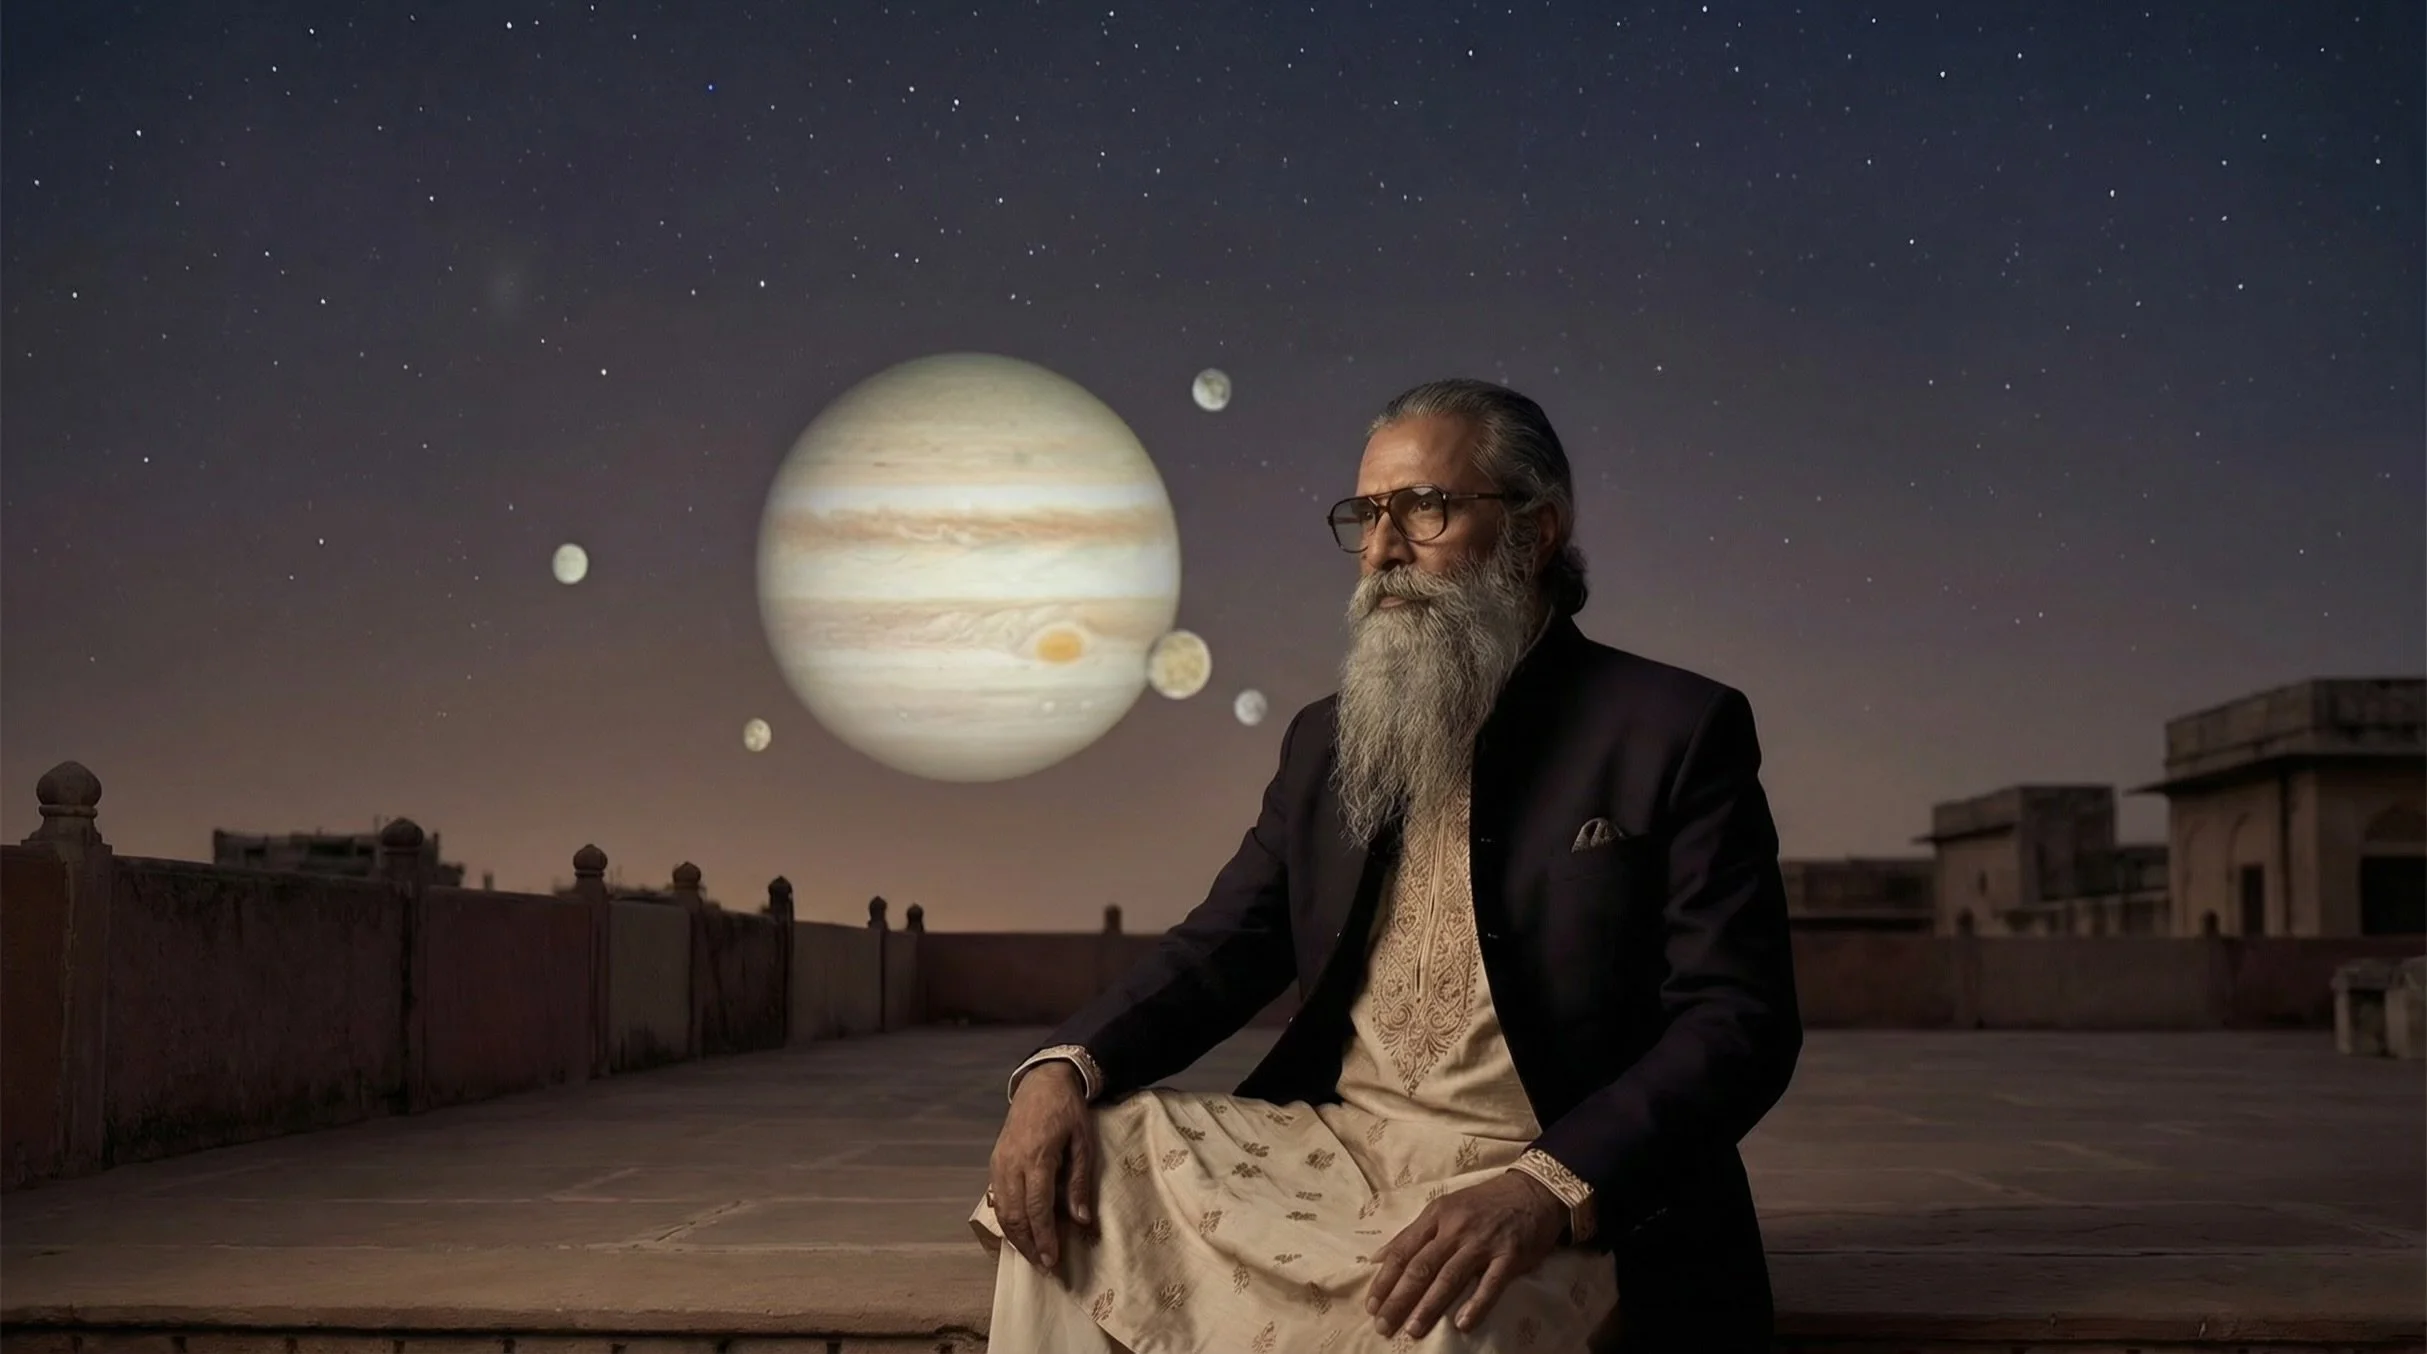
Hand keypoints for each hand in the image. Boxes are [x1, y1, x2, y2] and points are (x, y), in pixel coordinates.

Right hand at [986, 1062, 1095, 1269]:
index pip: (1037, 1208)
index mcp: (1037, 1157)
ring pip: (1002, 1211)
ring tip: (1033, 1255)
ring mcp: (999, 1162)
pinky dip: (1007, 1220)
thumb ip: (1080, 1181)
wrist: (1042, 1082)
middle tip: (1044, 1266)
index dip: (1044, 1237)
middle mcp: (1012, 1163)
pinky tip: (1019, 1232)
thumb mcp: (1083, 1142)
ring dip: (1016, 1237)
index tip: (1053, 1260)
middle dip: (1029, 1245)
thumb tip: (1081, 1220)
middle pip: (1015, 1215)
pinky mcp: (994, 1161)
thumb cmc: (1067, 1111)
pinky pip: (997, 1198)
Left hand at [1366, 1171, 1564, 1338]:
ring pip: (1449, 1278)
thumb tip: (1377, 1258)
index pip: (1403, 1251)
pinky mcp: (1510, 1255)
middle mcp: (1456, 1228)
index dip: (1385, 1280)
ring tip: (1413, 1329)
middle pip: (1421, 1267)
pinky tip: (1462, 1324)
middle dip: (1399, 1299)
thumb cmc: (1483, 1203)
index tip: (1371, 1305)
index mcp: (1436, 1215)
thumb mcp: (1444, 1208)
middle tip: (1383, 1325)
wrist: (1533, 1191)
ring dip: (1429, 1306)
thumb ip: (1412, 1234)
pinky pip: (1490, 1284)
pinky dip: (1476, 1305)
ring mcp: (1483, 1242)